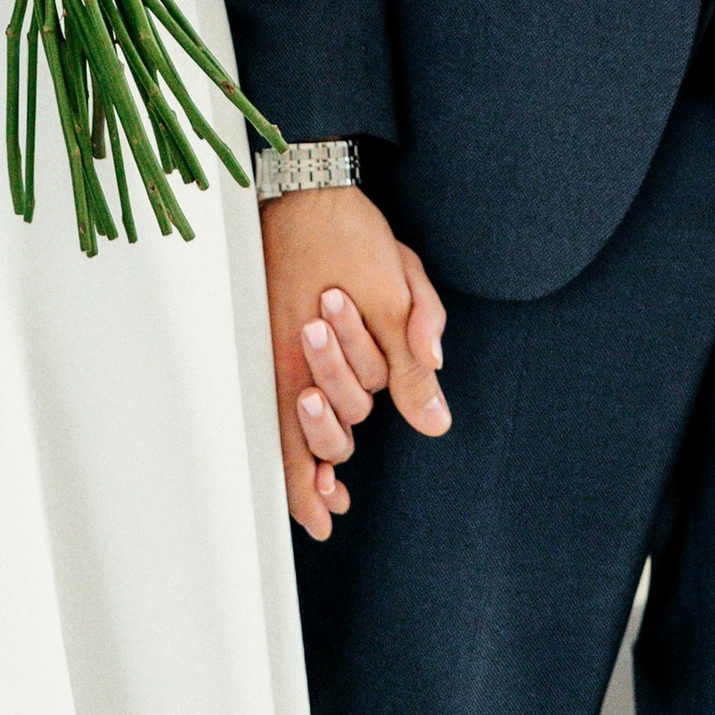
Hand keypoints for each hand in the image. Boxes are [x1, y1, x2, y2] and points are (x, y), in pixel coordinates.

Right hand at [261, 184, 447, 541]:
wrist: (312, 188)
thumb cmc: (351, 238)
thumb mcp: (396, 297)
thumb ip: (411, 363)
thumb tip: (433, 422)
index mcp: (308, 352)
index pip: (300, 441)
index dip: (309, 491)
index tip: (322, 525)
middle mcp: (287, 358)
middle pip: (321, 421)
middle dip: (333, 439)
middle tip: (339, 485)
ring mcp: (281, 347)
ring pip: (305, 414)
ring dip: (322, 444)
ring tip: (334, 486)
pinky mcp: (282, 334)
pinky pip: (288, 392)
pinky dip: (304, 430)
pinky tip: (322, 460)